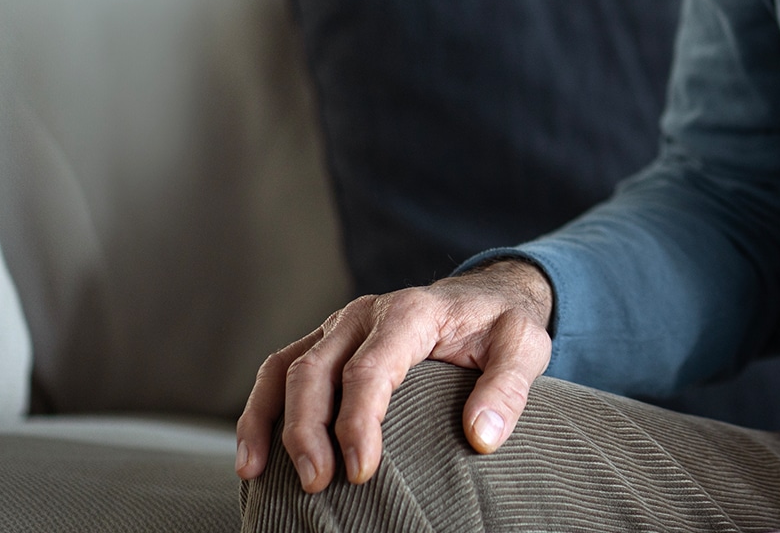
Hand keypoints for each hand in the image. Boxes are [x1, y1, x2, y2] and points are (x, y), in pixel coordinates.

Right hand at [235, 259, 553, 492]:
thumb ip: (508, 389)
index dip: (358, 422)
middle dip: (307, 430)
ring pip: (284, 369)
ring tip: (258, 474)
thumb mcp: (524, 348)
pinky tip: (255, 456)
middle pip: (315, 371)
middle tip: (318, 483)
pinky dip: (260, 410)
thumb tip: (481, 437)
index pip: (370, 370)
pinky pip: (279, 372)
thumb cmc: (503, 326)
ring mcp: (338, 327)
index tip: (361, 471)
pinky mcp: (327, 342)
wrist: (486, 296)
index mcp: (410, 313)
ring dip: (267, 421)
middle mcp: (363, 315)